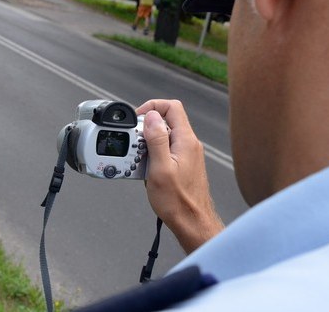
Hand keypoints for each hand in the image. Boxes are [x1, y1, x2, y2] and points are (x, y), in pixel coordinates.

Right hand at [137, 99, 223, 253]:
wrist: (192, 222)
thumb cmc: (178, 201)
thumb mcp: (160, 168)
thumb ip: (156, 139)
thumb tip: (151, 116)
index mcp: (186, 140)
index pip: (172, 107)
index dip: (152, 107)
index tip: (138, 118)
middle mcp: (189, 144)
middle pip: (166, 122)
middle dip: (146, 130)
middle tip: (135, 146)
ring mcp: (188, 154)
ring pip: (164, 138)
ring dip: (148, 146)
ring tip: (140, 163)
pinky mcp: (184, 164)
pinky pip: (166, 152)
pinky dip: (153, 157)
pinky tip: (147, 172)